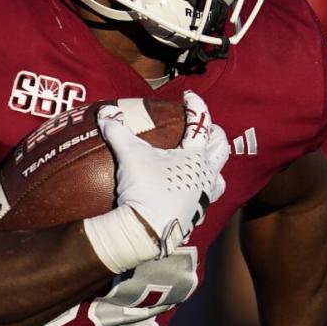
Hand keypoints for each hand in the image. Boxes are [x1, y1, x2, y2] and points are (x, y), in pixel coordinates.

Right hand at [97, 90, 229, 256]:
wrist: (146, 231)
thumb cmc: (144, 188)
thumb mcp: (129, 155)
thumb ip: (118, 131)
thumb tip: (104, 111)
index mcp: (195, 157)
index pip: (201, 122)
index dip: (196, 104)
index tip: (188, 95)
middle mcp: (206, 176)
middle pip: (222, 148)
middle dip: (215, 133)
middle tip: (203, 127)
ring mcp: (203, 198)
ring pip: (220, 178)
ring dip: (214, 167)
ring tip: (203, 163)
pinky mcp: (195, 216)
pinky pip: (204, 200)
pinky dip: (198, 191)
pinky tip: (186, 192)